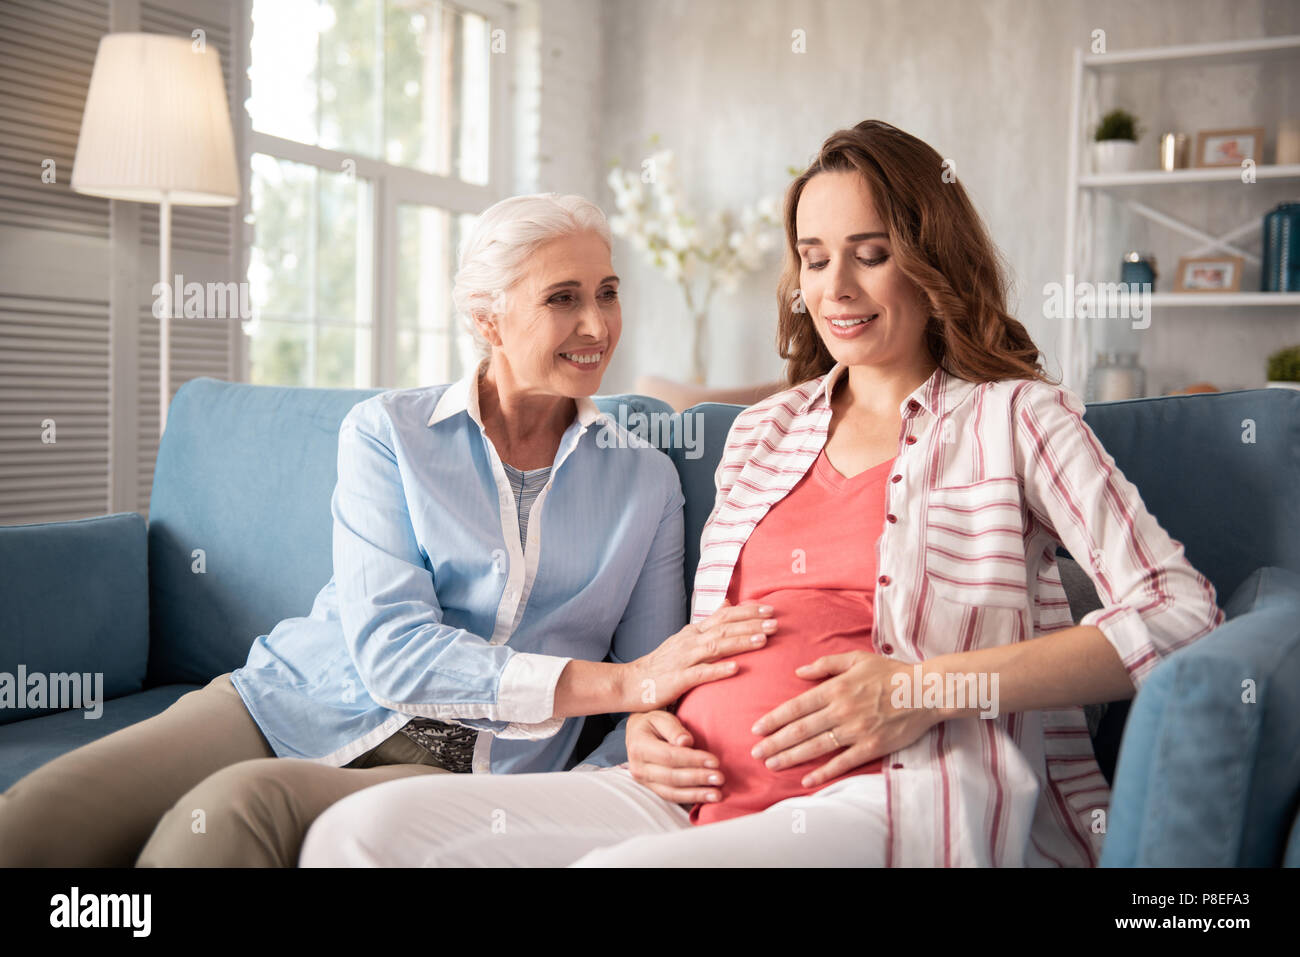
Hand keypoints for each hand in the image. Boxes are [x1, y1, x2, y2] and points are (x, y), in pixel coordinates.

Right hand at [620, 600, 774, 711]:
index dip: (748, 611)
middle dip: (751, 624)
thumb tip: (728, 603)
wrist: (631, 682)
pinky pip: (700, 674)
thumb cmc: (662, 664)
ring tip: (763, 639)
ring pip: (716, 646)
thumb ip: (709, 623)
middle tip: (775, 622)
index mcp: (694, 632)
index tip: (770, 609)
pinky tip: (736, 668)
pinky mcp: (678, 680)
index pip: (725, 615)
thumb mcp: (686, 638)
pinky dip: (718, 670)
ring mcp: (684, 659)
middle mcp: (690, 641)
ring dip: (741, 642)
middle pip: (725, 628)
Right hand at [626, 711, 722, 806]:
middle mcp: (639, 767)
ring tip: (716, 794)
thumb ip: (673, 728)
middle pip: (671, 777)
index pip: (669, 756)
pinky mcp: (652, 789)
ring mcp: (644, 781)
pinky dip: (690, 799)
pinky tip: (706, 798)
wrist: (637, 734)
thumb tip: (686, 742)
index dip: (693, 760)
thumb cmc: (652, 723)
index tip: (714, 761)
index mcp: (639, 746)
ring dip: (696, 794)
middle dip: (698, 778)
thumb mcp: (660, 718)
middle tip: (719, 778)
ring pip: (671, 792)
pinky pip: (671, 797)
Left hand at [749, 651, 939, 788]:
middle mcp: (842, 710)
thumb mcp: (856, 659)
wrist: (924, 691)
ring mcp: (856, 731)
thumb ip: (826, 665)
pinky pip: (843, 762)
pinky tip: (807, 779)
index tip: (757, 728)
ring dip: (791, 757)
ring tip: (771, 764)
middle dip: (775, 742)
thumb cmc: (890, 673)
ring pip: (817, 746)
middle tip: (755, 753)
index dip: (774, 719)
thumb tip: (798, 672)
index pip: (797, 706)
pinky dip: (823, 772)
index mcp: (836, 689)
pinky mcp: (872, 747)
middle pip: (801, 729)